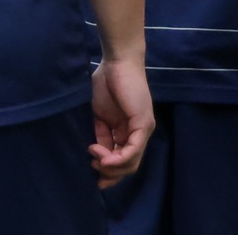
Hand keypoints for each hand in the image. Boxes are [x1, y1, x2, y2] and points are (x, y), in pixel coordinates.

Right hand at [88, 57, 154, 188]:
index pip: (123, 161)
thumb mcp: (99, 116)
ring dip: (112, 167)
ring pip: (132, 162)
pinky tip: (104, 157)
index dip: (109, 172)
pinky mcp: (143, 124)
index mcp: (127, 131)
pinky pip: (133, 150)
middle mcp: (138, 133)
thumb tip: (96, 154)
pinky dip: (118, 159)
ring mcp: (143, 129)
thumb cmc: (106, 82)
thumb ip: (100, 135)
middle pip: (129, 166)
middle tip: (94, 172)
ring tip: (96, 159)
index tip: (93, 176)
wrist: (116, 62)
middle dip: (111, 175)